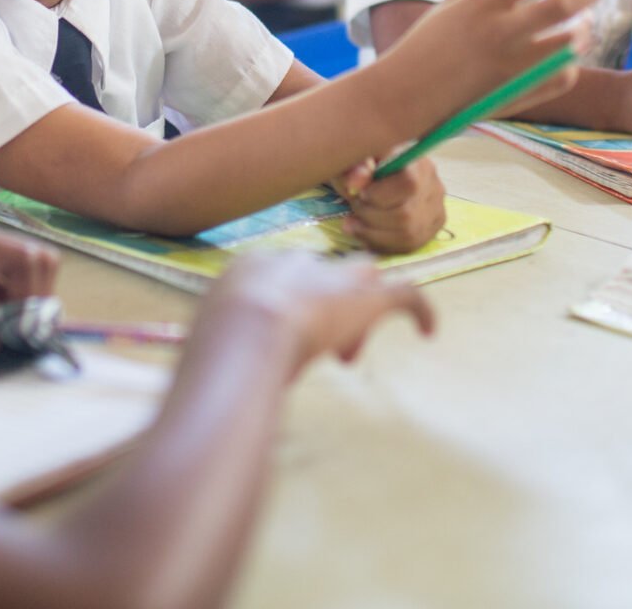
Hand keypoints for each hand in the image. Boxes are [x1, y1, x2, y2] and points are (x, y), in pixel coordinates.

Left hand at [0, 222, 58, 357]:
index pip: (28, 258)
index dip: (34, 293)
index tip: (18, 329)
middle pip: (36, 261)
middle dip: (36, 296)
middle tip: (17, 334)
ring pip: (24, 273)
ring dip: (23, 303)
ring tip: (5, 337)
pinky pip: (4, 284)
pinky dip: (7, 305)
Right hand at [203, 251, 435, 379]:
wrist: (245, 328)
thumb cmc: (217, 344)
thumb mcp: (203, 341)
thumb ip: (212, 347)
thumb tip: (205, 370)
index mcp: (253, 267)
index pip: (279, 277)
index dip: (285, 308)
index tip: (282, 339)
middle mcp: (295, 262)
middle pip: (320, 272)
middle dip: (321, 304)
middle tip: (316, 346)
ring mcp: (332, 276)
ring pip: (360, 276)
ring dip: (356, 308)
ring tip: (349, 348)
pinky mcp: (368, 296)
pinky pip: (404, 293)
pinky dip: (418, 309)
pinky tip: (428, 331)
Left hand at [332, 156, 445, 253]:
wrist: (377, 174)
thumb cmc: (364, 166)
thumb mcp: (353, 161)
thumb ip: (353, 169)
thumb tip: (356, 184)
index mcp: (416, 162)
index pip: (408, 184)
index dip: (379, 195)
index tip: (360, 193)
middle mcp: (433, 185)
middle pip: (405, 215)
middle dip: (370, 216)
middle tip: (355, 207)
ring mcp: (436, 208)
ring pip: (408, 235)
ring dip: (373, 233)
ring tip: (355, 222)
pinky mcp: (432, 227)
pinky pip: (409, 245)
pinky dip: (382, 243)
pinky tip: (367, 233)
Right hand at [389, 0, 600, 106]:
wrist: (404, 95)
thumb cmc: (427, 45)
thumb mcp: (452, 7)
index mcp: (481, 6)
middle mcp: (501, 34)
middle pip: (562, 5)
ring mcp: (513, 67)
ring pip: (570, 43)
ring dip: (584, 27)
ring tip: (586, 19)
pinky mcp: (519, 94)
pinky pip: (563, 77)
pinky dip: (571, 63)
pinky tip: (568, 53)